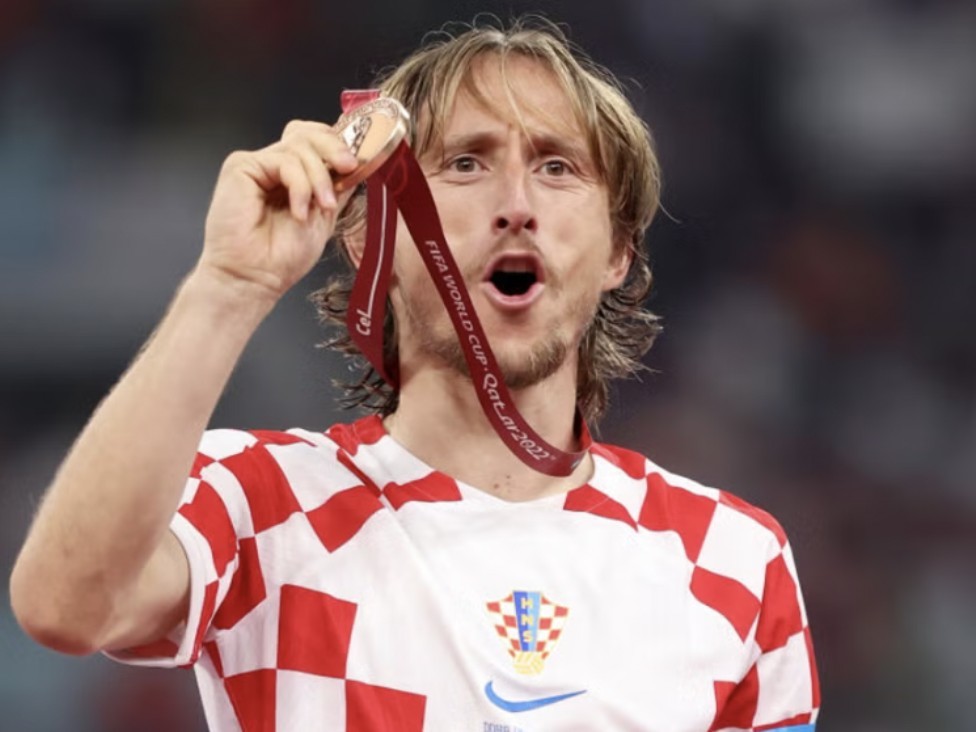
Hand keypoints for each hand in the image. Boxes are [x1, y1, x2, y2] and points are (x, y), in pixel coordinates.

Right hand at [198, 120, 359, 301]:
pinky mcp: (241, 167)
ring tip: (323, 207)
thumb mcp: (325, 217)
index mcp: (294, 176)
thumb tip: (360, 165)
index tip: (358, 163)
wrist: (254, 277)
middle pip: (307, 134)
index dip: (338, 146)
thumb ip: (338, 188)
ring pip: (300, 145)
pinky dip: (300, 185)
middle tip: (349, 166)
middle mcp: (275, 166)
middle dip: (334, 147)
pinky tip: (299, 212)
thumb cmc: (282, 257)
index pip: (316, 141)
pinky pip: (284, 160)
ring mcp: (258, 164)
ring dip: (319, 177)